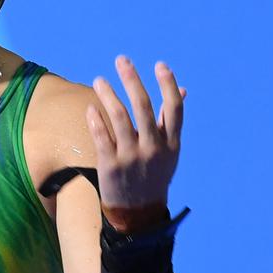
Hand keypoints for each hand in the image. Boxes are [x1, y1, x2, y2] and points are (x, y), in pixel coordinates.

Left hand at [86, 55, 185, 219]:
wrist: (138, 213)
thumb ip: (169, 120)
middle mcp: (153, 149)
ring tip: (100, 79)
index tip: (159, 64)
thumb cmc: (153, 175)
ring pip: (119, 118)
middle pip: (143, 106)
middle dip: (132, 79)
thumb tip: (181, 90)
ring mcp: (132, 157)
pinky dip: (96, 119)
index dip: (167, 84)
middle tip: (121, 60)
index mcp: (171, 143)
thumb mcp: (168, 151)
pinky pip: (101, 136)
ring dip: (108, 94)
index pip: (173, 108)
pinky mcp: (111, 165)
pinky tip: (91, 106)